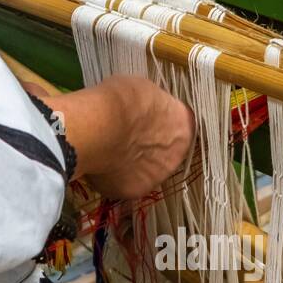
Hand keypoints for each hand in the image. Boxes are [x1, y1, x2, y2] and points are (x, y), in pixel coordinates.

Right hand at [34, 76, 193, 199]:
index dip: (161, 124)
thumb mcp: (142, 91)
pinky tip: (102, 166)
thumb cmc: (121, 100)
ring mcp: (157, 177)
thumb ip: (150, 109)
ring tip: (111, 153)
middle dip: (149, 148)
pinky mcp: (136, 192)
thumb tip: (144, 115)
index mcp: (183, 126)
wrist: (98, 127)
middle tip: (127, 140)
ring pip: (146, 171)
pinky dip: (116, 178)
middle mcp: (177, 156)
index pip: (179, 127)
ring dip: (133, 165)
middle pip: (165, 153)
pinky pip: (126, 184)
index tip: (145, 121)